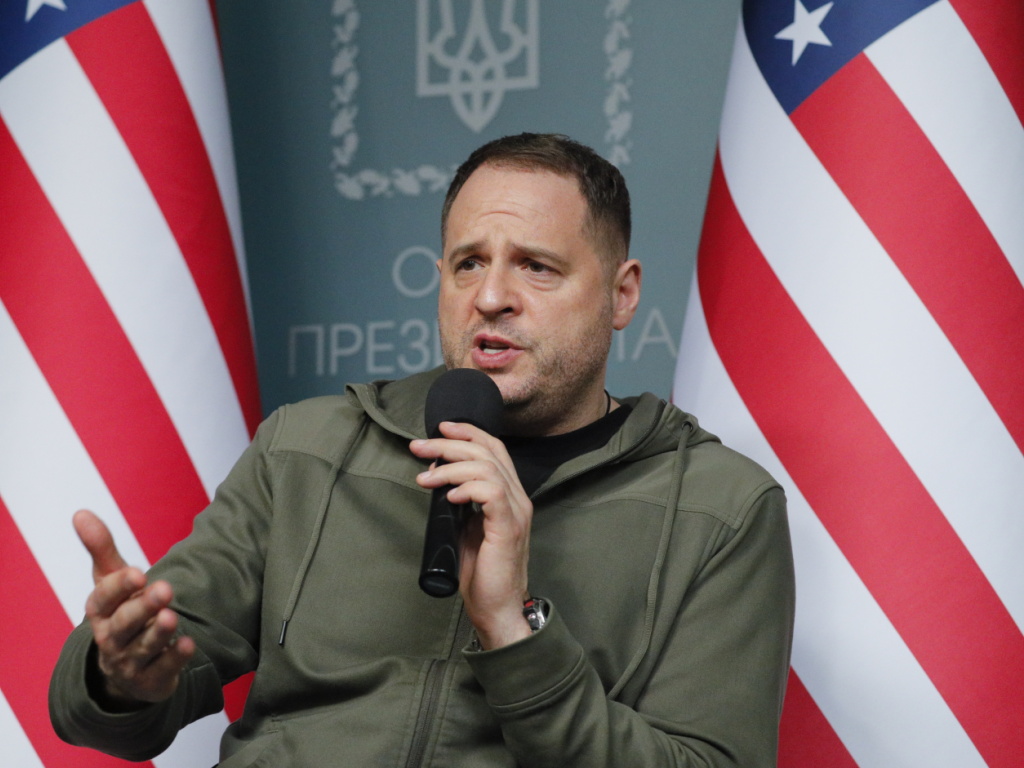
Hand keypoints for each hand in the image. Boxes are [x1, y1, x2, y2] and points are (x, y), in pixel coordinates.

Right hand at [73, 509, 194, 705]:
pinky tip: (188, 644)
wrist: (126, 667)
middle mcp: (111, 638)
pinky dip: (175, 658)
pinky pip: (162, 670)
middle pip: (126, 623)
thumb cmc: (121, 611)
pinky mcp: (152, 680)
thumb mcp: (111, 580)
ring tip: (172, 617)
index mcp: (100, 611)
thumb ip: (102, 548)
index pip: (105, 598)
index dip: (120, 587)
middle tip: (164, 589)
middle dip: (143, 607)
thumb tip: (80, 512)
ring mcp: (130, 661)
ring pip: (144, 647)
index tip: (138, 573)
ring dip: (158, 633)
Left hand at [410, 423, 532, 648]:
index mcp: (509, 495)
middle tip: (419, 448)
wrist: (497, 608)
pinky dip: (466, 488)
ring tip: (425, 478)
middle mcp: (518, 498)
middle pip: (488, 452)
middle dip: (449, 444)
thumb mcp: (466, 528)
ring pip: (487, 468)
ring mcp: (516, 512)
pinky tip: (449, 496)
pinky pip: (491, 492)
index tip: (439, 429)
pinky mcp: (509, 528)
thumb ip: (459, 502)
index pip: (494, 449)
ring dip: (450, 467)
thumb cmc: (481, 573)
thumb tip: (436, 478)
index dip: (468, 432)